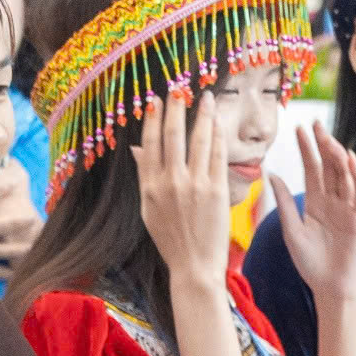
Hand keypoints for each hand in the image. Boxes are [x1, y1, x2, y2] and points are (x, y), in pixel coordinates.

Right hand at [130, 92, 228, 285]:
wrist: (194, 266)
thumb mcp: (148, 209)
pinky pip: (217, 155)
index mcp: (150, 187)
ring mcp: (194, 186)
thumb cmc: (171, 239)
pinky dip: (218, 136)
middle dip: (177, 108)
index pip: (150, 143)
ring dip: (203, 115)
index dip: (154, 119)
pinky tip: (218, 123)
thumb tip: (137, 149)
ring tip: (207, 97)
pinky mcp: (216, 190)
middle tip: (181, 88)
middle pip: (173, 135)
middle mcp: (170, 183)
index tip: (157, 100)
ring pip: (198, 140)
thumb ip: (145, 176)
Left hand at [267, 119, 355, 308]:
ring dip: (337, 155)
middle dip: (323, 144)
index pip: (312, 168)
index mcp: (315, 201)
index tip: (298, 129)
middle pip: (329, 166)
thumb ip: (283, 202)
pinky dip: (355, 175)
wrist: (328, 286)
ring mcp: (348, 207)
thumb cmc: (309, 262)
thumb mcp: (291, 230)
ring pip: (344, 174)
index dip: (306, 149)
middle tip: (314, 123)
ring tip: (327, 138)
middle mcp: (333, 200)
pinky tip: (348, 159)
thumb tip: (271, 174)